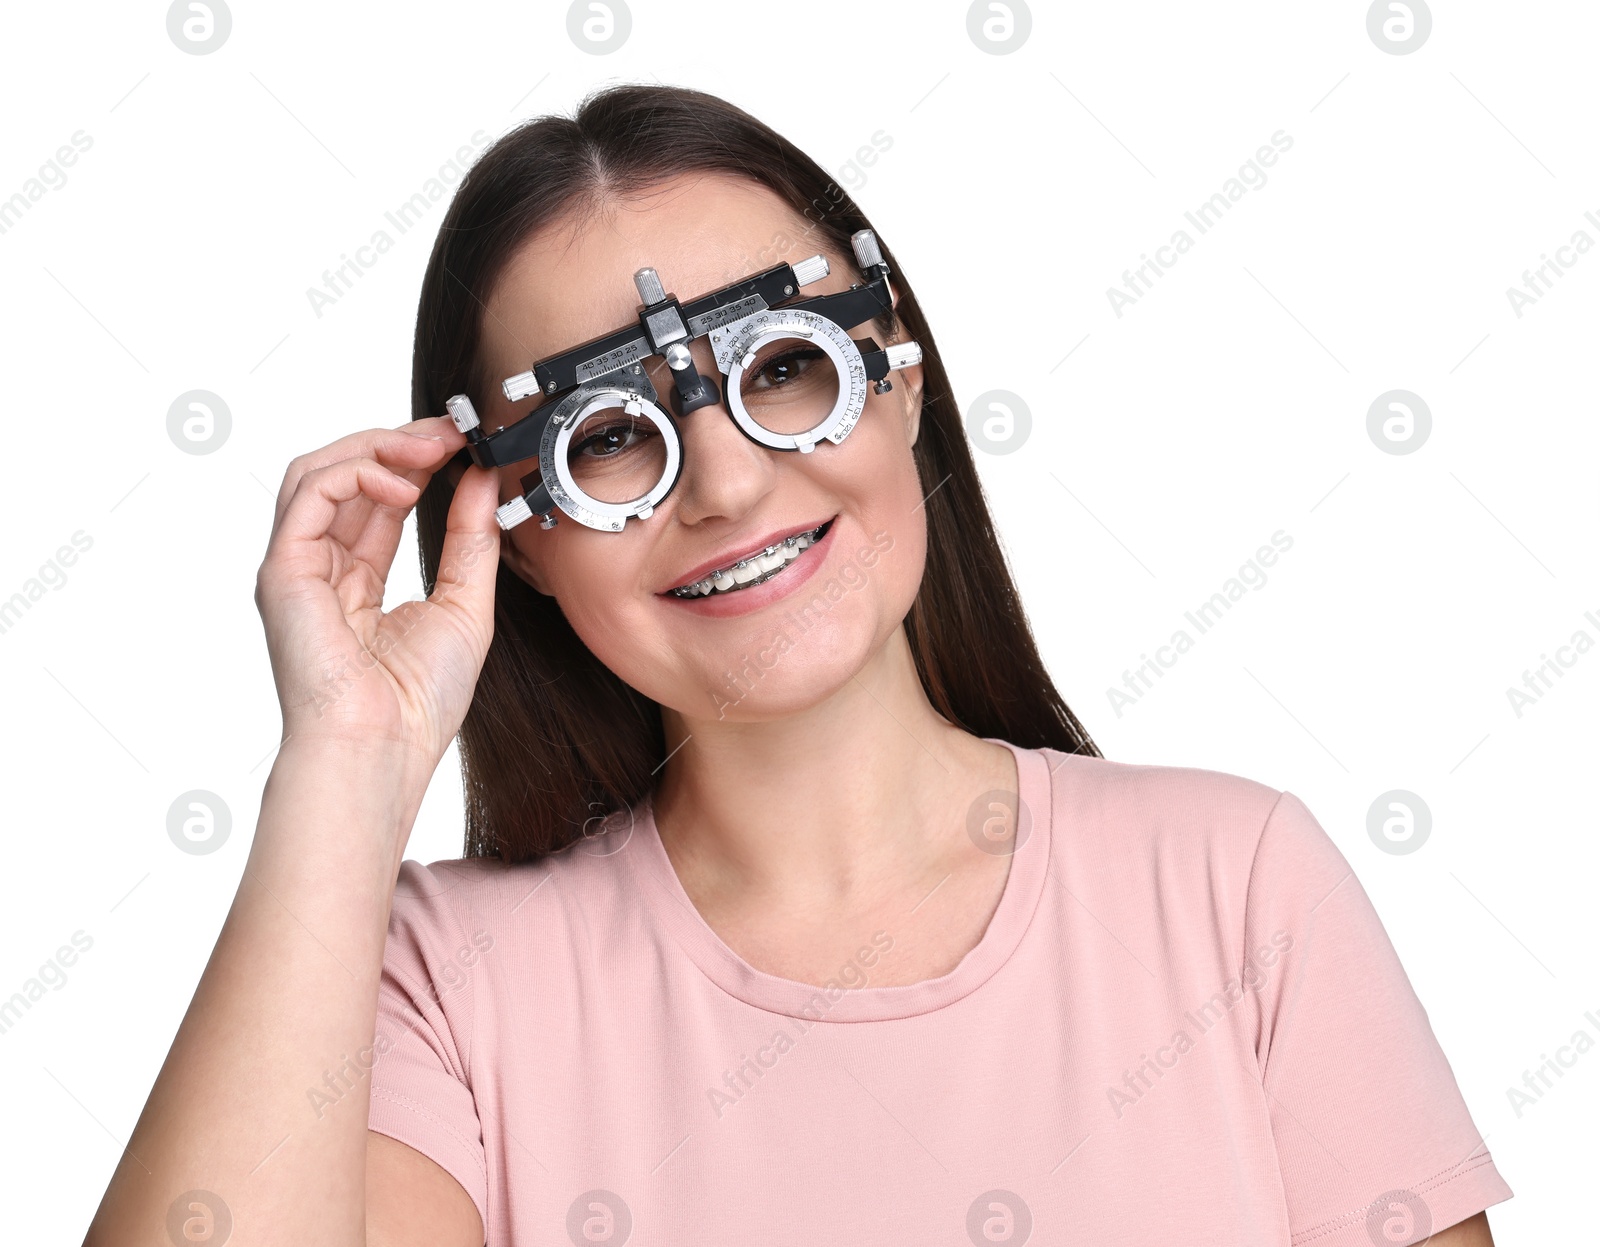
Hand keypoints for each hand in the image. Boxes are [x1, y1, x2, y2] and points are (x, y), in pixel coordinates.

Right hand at [254, 413, 502, 767]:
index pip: (379, 500)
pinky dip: (356, 473)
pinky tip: (404, 485)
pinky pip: (309, 493)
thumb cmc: (416, 702)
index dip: (416, 463)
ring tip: (428, 448)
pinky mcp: (283, 570)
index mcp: (357, 581)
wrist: (383, 749)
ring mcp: (296, 567)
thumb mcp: (466, 605)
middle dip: (397, 443)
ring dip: (375, 447)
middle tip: (448, 432)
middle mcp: (320, 569)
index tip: (461, 443)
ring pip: (318, 472)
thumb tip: (482, 479)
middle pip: (344, 476)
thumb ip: (471, 539)